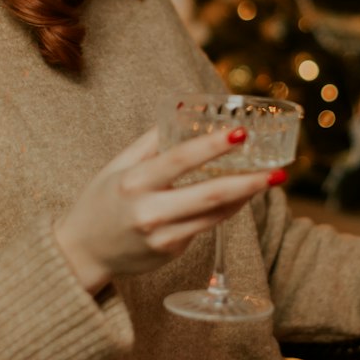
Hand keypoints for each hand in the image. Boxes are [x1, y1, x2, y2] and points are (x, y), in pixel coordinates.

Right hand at [54, 125, 280, 294]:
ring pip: (215, 214)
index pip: (180, 160)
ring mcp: (162, 236)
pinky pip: (207, 226)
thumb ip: (151, 141)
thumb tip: (183, 107)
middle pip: (209, 195)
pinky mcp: (170, 251)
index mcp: (134, 181)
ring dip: (246, 196)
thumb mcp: (117, 166)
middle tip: (278, 170)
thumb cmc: (101, 201)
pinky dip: (227, 209)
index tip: (241, 133)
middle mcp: (149, 211)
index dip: (213, 146)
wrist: (82, 253)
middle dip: (248, 182)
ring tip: (270, 178)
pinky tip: (243, 195)